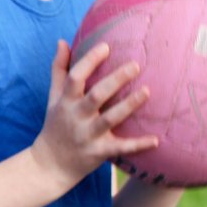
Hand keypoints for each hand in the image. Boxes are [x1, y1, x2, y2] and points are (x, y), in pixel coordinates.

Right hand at [33, 40, 157, 181]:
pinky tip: (156, 140)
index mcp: (66, 101)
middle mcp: (76, 117)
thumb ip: (59, 70)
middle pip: (96, 95)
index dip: (89, 61)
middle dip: (115, 80)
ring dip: (129, 105)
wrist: (50, 165)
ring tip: (147, 91)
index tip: (106, 47)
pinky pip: (121, 148)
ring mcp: (88, 135)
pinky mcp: (99, 152)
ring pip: (110, 119)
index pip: (76, 77)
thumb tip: (63, 42)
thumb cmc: (56, 124)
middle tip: (136, 65)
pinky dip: (138, 145)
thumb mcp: (53, 98)